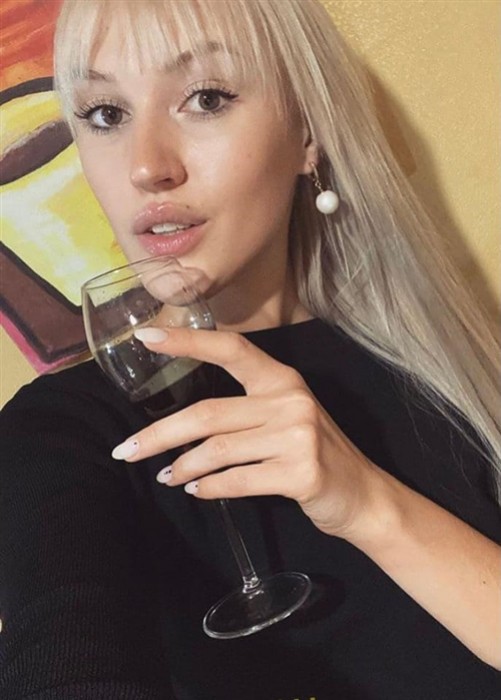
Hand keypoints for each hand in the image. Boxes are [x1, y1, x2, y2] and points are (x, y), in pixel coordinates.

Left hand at [112, 327, 380, 539]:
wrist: (361, 494)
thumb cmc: (313, 452)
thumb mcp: (283, 418)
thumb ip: (241, 413)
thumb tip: (178, 430)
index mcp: (281, 379)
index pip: (231, 349)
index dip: (188, 342)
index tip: (145, 338)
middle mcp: (290, 400)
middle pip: (208, 414)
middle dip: (159, 434)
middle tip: (126, 450)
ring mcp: (298, 436)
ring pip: (218, 450)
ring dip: (183, 467)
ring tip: (167, 476)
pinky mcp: (301, 472)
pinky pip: (238, 480)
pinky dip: (210, 488)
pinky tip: (197, 491)